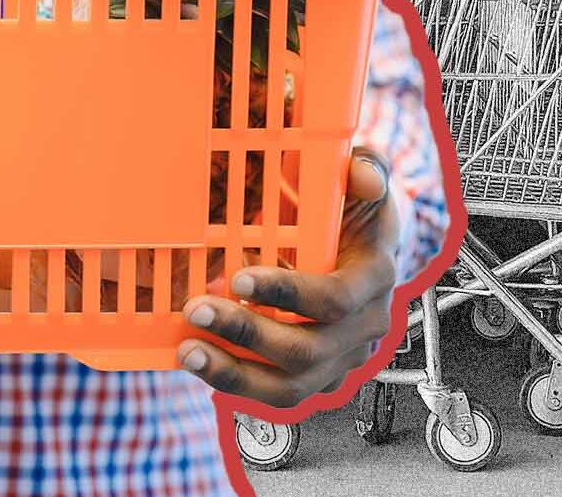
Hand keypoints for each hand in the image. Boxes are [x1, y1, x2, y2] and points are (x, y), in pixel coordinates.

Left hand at [176, 149, 398, 406]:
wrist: (368, 252)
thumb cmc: (358, 212)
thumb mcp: (364, 181)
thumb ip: (365, 166)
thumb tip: (362, 172)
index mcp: (373, 280)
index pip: (334, 299)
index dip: (287, 293)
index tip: (239, 278)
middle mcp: (363, 330)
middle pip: (306, 350)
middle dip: (246, 333)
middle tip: (195, 310)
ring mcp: (341, 361)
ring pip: (290, 387)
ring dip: (234, 374)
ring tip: (188, 351)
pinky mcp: (318, 380)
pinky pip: (277, 394)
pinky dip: (236, 382)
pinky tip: (198, 360)